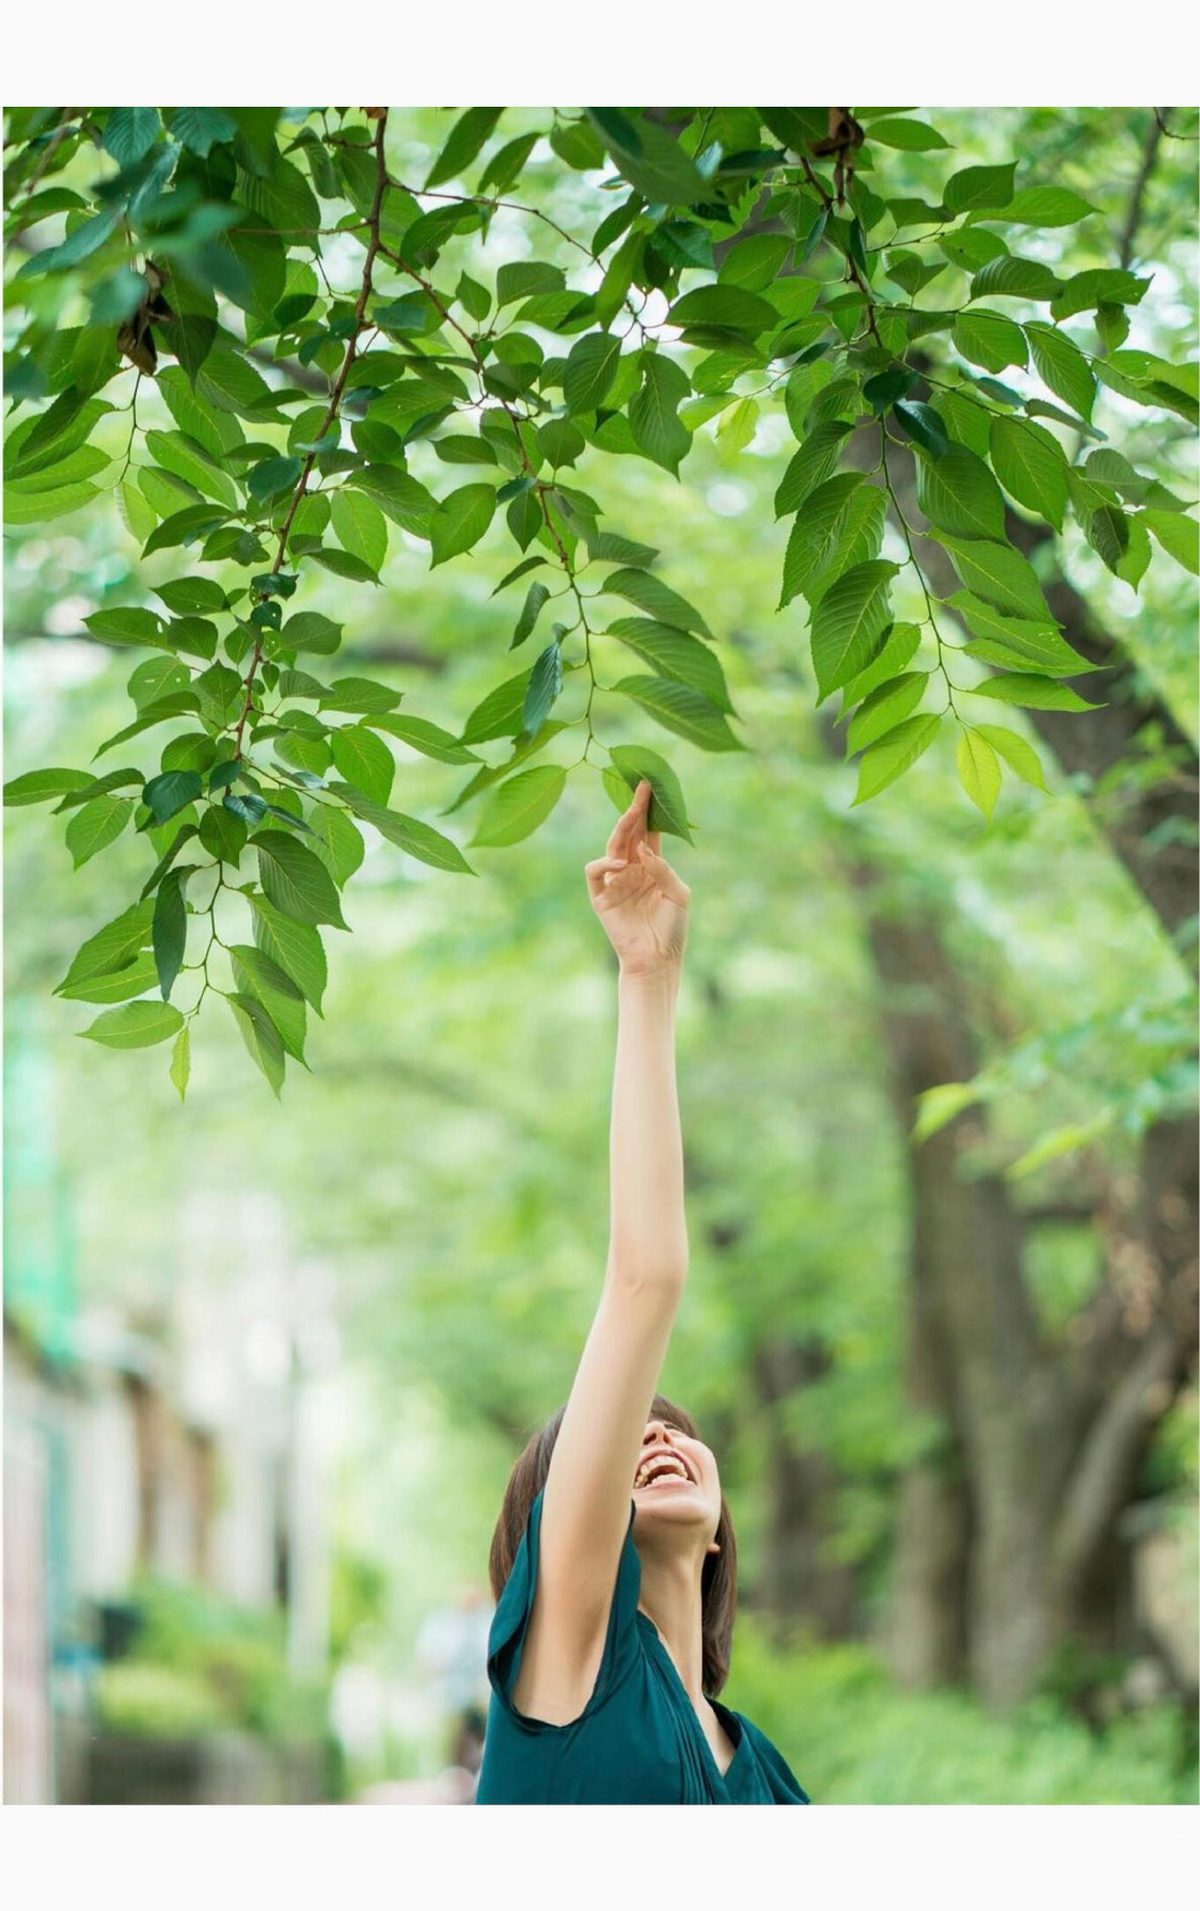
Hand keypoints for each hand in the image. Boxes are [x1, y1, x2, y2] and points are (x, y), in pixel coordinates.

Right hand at [584, 781, 690, 977]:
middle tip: (641, 789)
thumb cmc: (672, 930)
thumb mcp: (679, 896)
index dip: (649, 812)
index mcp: (652, 867)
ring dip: (622, 830)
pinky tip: (621, 864)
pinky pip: (595, 872)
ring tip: (633, 815)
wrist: (657, 960)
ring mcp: (615, 882)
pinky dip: (604, 864)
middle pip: (630, 834)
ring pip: (612, 847)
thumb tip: (644, 849)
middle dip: (635, 811)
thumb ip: (663, 870)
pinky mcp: (600, 897)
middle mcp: (632, 870)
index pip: (649, 833)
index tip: (651, 788)